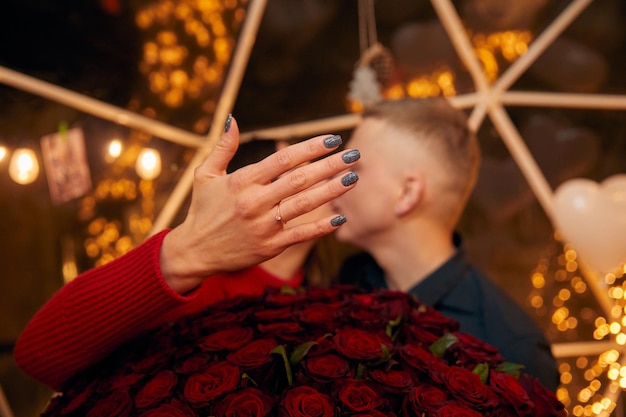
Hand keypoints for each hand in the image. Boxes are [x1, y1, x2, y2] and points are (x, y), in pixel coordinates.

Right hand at [161, 115, 359, 293]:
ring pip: (304, 204)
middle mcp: (254, 202)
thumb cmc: (202, 210)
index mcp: (242, 182)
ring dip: (331, 191)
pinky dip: (321, 227)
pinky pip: (300, 235)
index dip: (310, 148)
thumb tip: (232, 119)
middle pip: (300, 179)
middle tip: (353, 155)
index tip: (332, 139)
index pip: (283, 160)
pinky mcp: (269, 247)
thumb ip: (223, 148)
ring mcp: (263, 226)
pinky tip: (341, 217)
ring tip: (353, 178)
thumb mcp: (205, 175)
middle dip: (330, 165)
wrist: (194, 251)